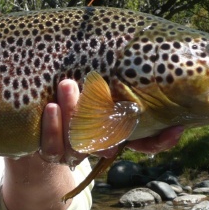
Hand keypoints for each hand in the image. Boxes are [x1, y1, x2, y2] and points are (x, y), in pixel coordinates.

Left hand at [37, 79, 183, 163]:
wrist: (34, 120)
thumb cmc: (73, 94)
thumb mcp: (98, 88)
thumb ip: (118, 84)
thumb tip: (148, 59)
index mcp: (116, 134)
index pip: (146, 144)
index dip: (161, 140)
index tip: (174, 127)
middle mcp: (97, 146)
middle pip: (112, 144)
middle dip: (112, 122)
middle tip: (99, 87)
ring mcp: (74, 150)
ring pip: (79, 142)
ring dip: (74, 112)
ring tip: (68, 83)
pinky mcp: (49, 150)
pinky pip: (52, 146)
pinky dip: (53, 127)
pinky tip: (52, 107)